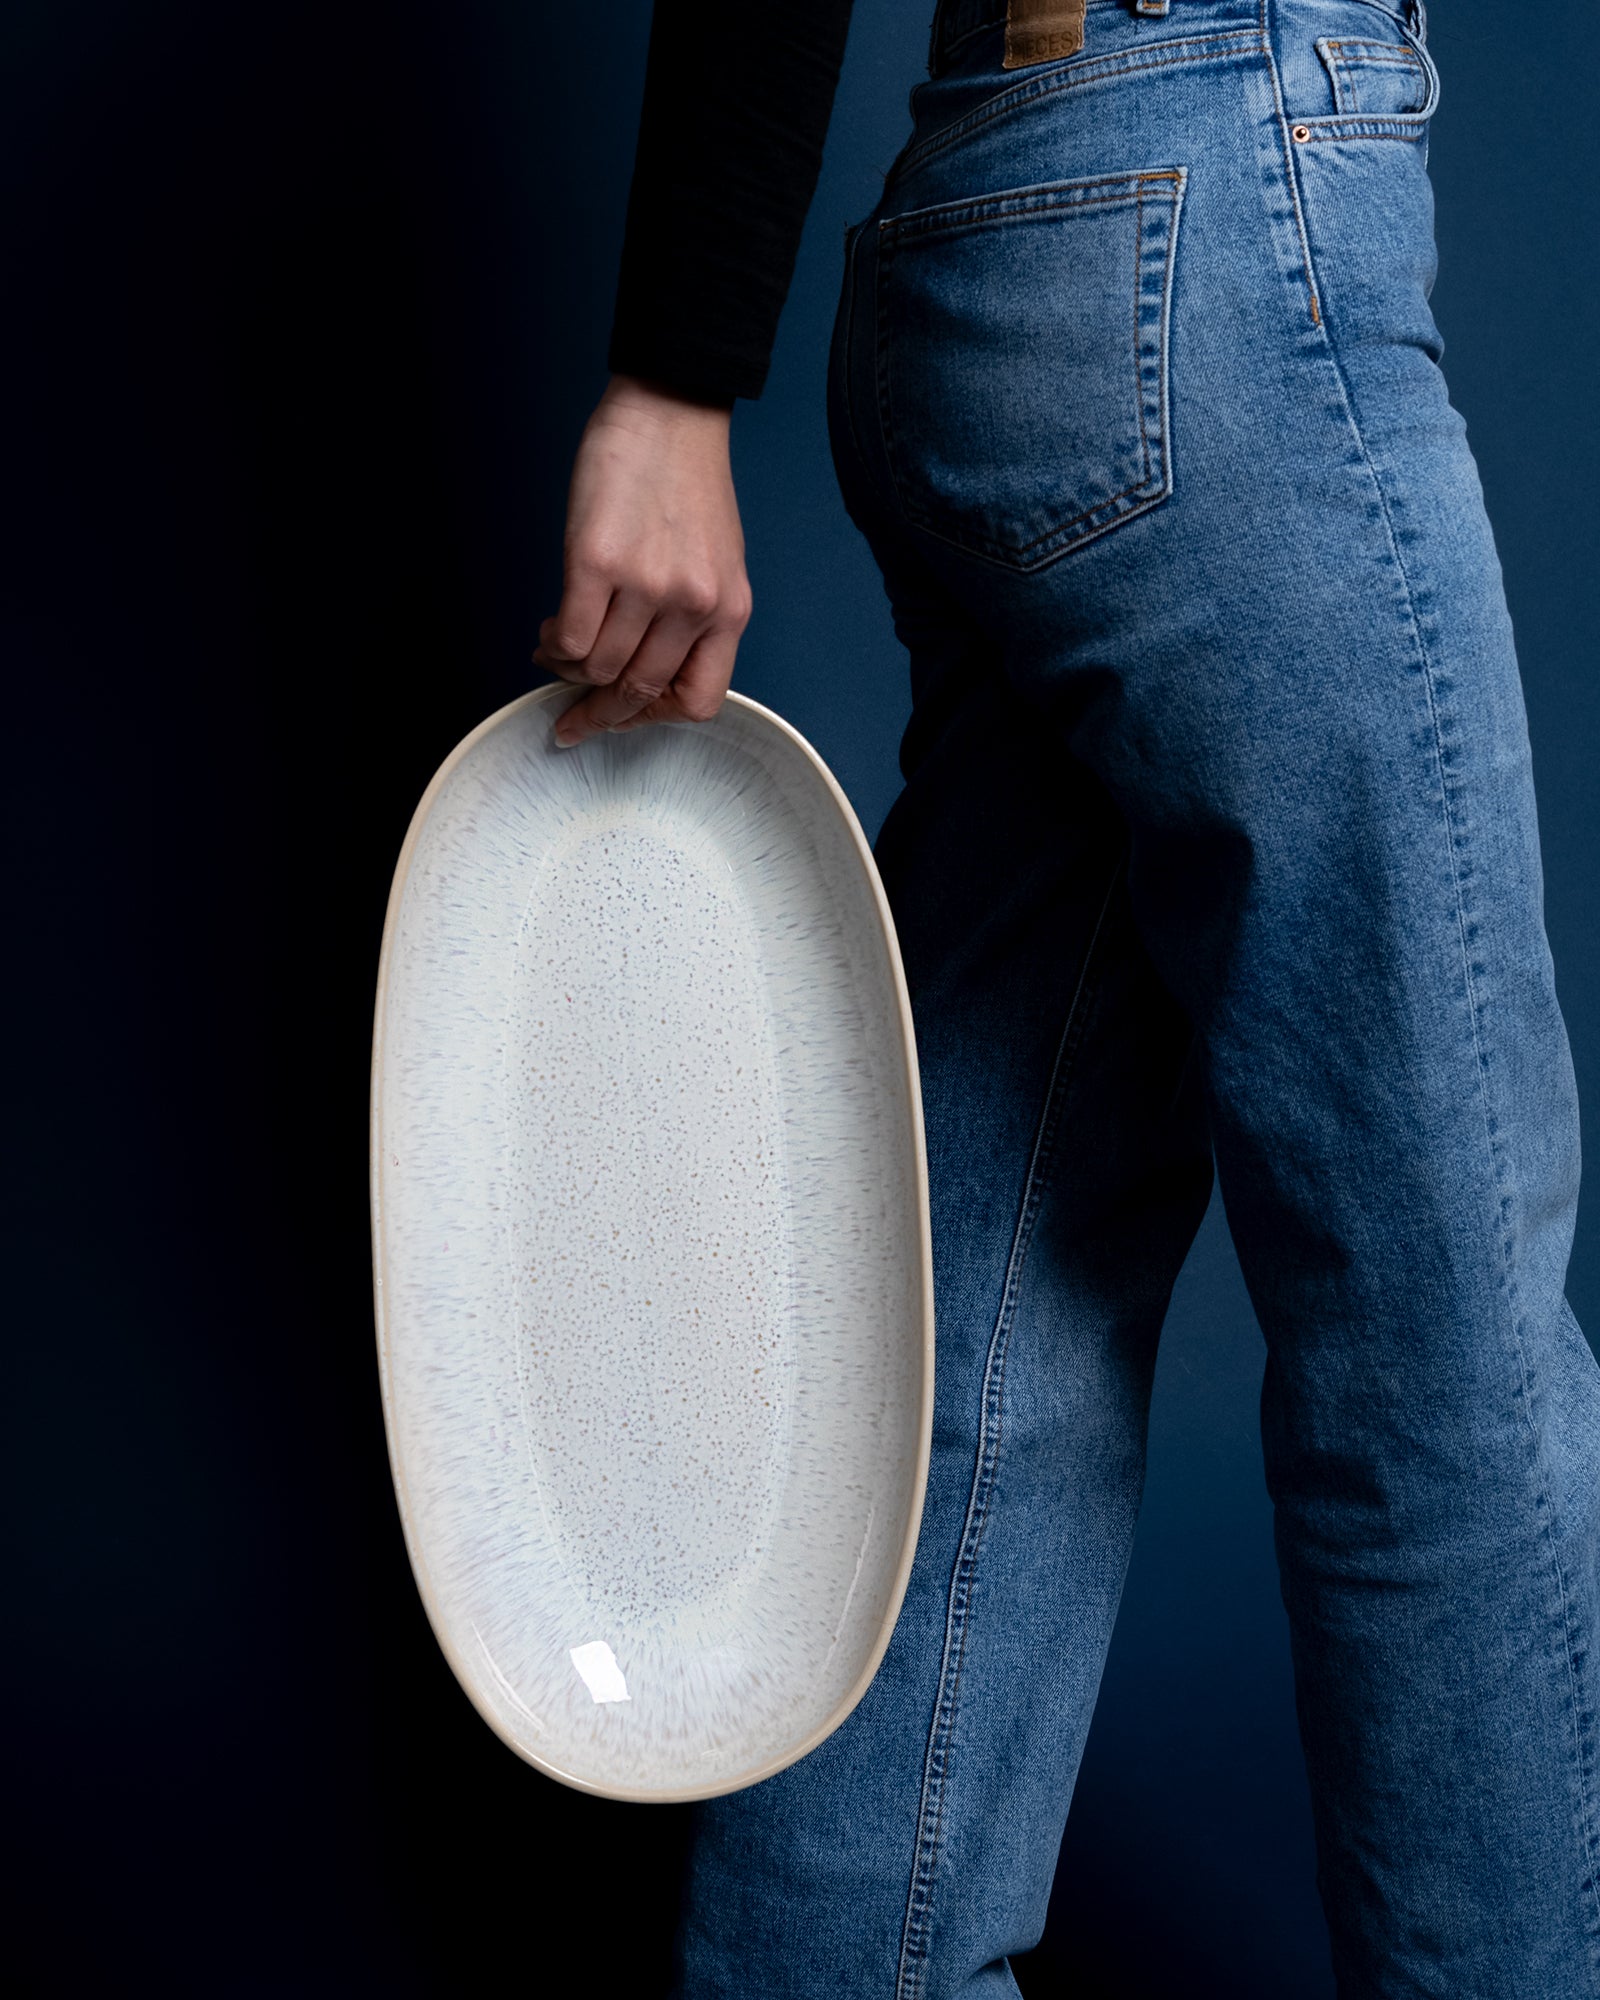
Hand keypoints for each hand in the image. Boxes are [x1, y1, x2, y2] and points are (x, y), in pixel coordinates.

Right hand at [534, 374, 752, 748]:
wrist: (671, 413)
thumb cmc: (687, 484)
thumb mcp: (716, 564)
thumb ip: (692, 619)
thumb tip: (639, 671)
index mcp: (729, 611)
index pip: (699, 702)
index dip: (654, 718)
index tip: (624, 715)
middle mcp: (694, 605)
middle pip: (639, 692)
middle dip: (598, 712)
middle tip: (571, 717)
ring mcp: (647, 585)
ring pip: (597, 668)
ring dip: (568, 669)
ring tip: (556, 649)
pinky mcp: (598, 562)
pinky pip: (570, 637)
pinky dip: (552, 646)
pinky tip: (549, 631)